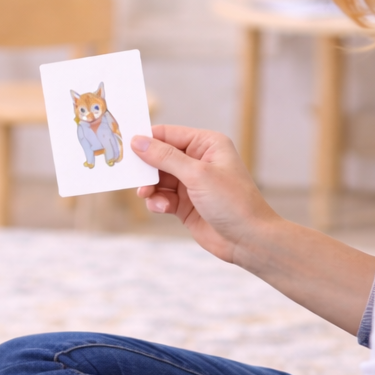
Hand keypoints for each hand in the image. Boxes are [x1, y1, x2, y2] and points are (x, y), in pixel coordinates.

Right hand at [132, 125, 280, 263]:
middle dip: (146, 168)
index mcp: (207, 144)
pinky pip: (162, 197)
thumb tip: (138, 141)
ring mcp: (191, 183)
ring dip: (150, 188)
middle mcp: (198, 161)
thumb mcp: (197, 174)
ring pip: (157, 179)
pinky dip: (158, 202)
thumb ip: (165, 157)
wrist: (248, 240)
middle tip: (131, 177)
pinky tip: (164, 209)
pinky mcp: (185, 204)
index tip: (125, 147)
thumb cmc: (233, 202)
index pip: (168, 134)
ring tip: (149, 195)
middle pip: (159, 157)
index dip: (147, 140)